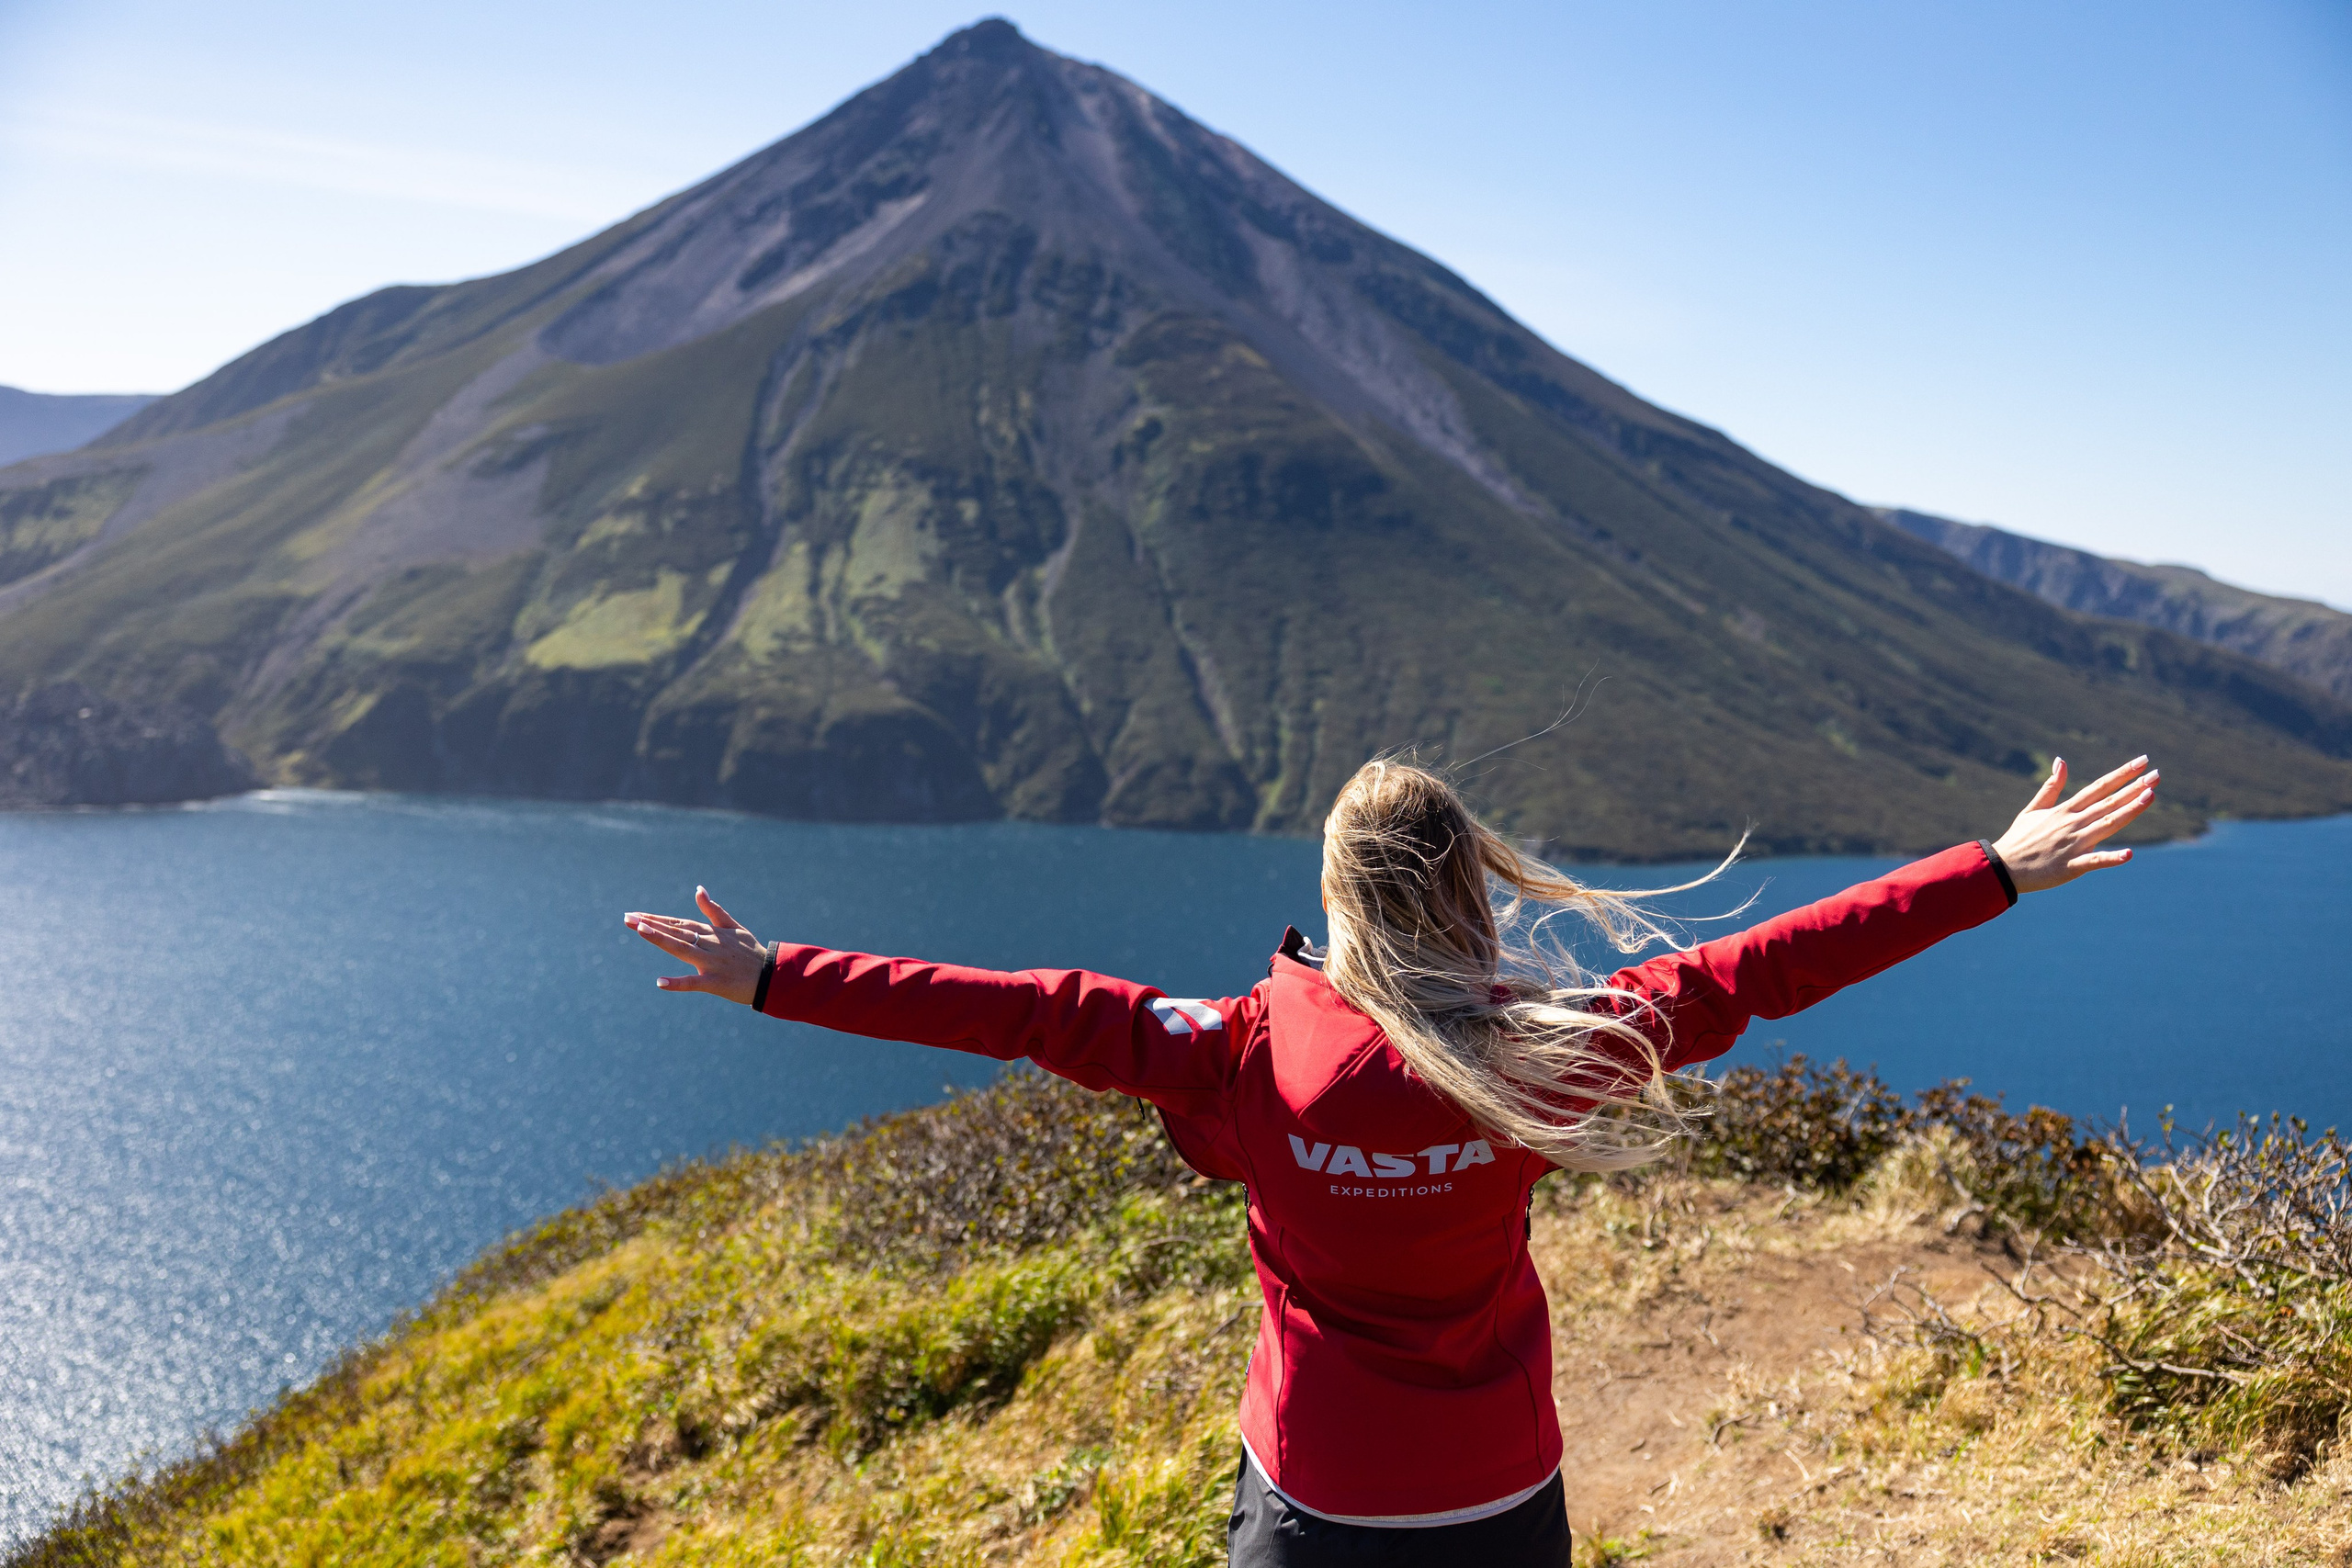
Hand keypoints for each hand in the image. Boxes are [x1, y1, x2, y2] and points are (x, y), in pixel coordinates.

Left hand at [623, 887, 767, 1003]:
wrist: (772, 976)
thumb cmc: (751, 952)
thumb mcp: (733, 927)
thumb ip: (714, 910)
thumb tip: (698, 889)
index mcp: (711, 932)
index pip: (678, 923)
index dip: (655, 918)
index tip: (634, 915)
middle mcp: (709, 944)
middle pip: (675, 932)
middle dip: (650, 924)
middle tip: (627, 918)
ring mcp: (711, 962)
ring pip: (682, 949)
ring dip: (661, 939)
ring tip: (640, 930)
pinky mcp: (716, 982)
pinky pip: (694, 983)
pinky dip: (677, 983)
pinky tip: (660, 982)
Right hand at [1990, 755, 2160, 893]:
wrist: (2002, 869)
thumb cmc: (2019, 839)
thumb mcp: (2032, 809)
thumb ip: (2051, 787)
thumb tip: (2062, 761)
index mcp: (2065, 810)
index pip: (2098, 787)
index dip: (2121, 774)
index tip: (2142, 762)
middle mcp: (2072, 824)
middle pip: (2108, 803)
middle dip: (2133, 788)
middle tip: (2157, 776)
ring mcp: (2073, 845)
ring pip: (2107, 825)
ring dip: (2129, 811)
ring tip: (2150, 796)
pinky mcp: (2070, 866)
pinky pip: (2093, 861)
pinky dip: (2110, 858)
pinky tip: (2128, 854)